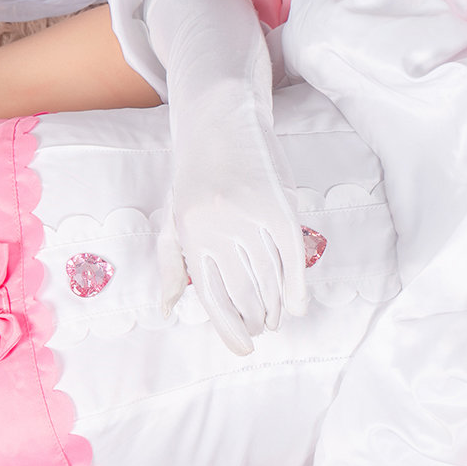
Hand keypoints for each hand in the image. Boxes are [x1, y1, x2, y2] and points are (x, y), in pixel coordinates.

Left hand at [166, 95, 304, 354]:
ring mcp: (252, 216)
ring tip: (276, 319)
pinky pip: (292, 257)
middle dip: (256, 320)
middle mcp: (220, 228)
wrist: (220, 118)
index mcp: (191, 235)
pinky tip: (296, 304)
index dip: (229, 328)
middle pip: (245, 293)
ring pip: (271, 278)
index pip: (213, 297)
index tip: (243, 347)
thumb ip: (172, 267)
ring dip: (276, 307)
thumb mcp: (173, 219)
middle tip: (262, 330)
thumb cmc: (194, 176)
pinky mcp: (281, 204)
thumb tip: (169, 311)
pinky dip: (297, 285)